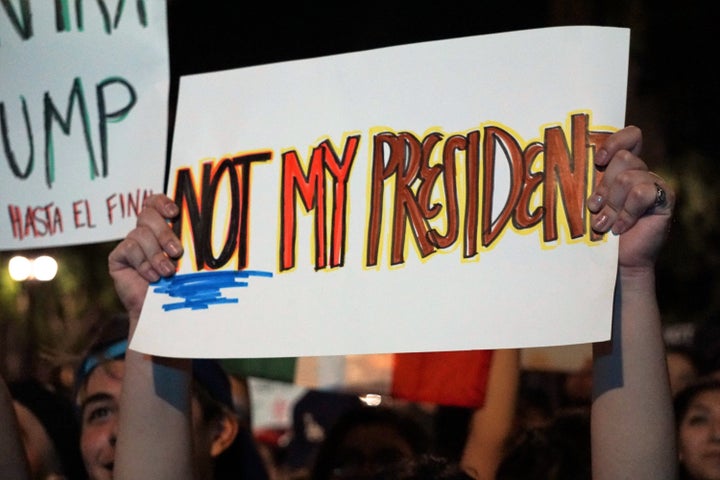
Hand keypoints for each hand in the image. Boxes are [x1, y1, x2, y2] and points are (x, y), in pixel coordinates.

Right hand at [108, 194, 182, 319]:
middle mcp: (144, 233)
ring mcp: (130, 244)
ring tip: (167, 272)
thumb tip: (208, 224)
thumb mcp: (189, 259)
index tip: (174, 213)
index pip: (155, 203)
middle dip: (164, 234)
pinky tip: (152, 277)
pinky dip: (144, 263)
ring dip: (156, 255)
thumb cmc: (180, 284)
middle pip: (147, 215)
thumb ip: (190, 241)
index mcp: (162, 228)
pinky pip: (129, 249)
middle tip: (176, 252)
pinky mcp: (118, 257)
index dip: (161, 202)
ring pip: (140, 234)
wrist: (162, 311)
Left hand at [587, 126, 673, 271]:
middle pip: (623, 159)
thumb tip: (559, 164)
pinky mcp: (664, 199)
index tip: (599, 161)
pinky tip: (620, 227)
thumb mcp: (587, 202)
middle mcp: (640, 172)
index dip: (615, 142)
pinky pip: (642, 193)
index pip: (630, 135)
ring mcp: (654, 184)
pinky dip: (627, 212)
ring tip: (604, 224)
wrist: (615, 261)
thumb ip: (584, 182)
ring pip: (629, 177)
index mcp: (622, 167)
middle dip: (604, 187)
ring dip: (612, 204)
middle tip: (596, 209)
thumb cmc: (596, 231)